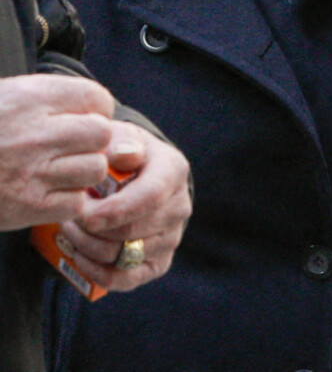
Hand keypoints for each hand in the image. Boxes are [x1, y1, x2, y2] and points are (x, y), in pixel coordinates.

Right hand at [0, 74, 113, 229]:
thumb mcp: (8, 95)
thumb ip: (49, 97)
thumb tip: (95, 106)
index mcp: (31, 98)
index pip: (96, 98)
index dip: (96, 108)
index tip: (84, 116)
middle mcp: (36, 133)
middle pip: (102, 133)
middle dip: (93, 140)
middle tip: (75, 145)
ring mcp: (33, 171)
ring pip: (95, 169)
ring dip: (84, 171)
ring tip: (62, 169)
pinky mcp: (28, 207)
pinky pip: (76, 202)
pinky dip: (68, 200)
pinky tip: (51, 191)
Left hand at [59, 121, 191, 291]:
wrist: (137, 172)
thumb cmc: (123, 153)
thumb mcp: (121, 137)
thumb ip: (121, 141)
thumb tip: (123, 155)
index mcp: (173, 171)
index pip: (150, 197)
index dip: (116, 211)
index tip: (84, 215)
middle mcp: (179, 207)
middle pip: (133, 232)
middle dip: (93, 230)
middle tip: (67, 217)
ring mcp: (171, 237)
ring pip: (125, 256)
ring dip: (90, 248)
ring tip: (69, 230)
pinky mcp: (159, 262)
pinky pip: (127, 279)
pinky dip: (98, 272)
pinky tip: (79, 255)